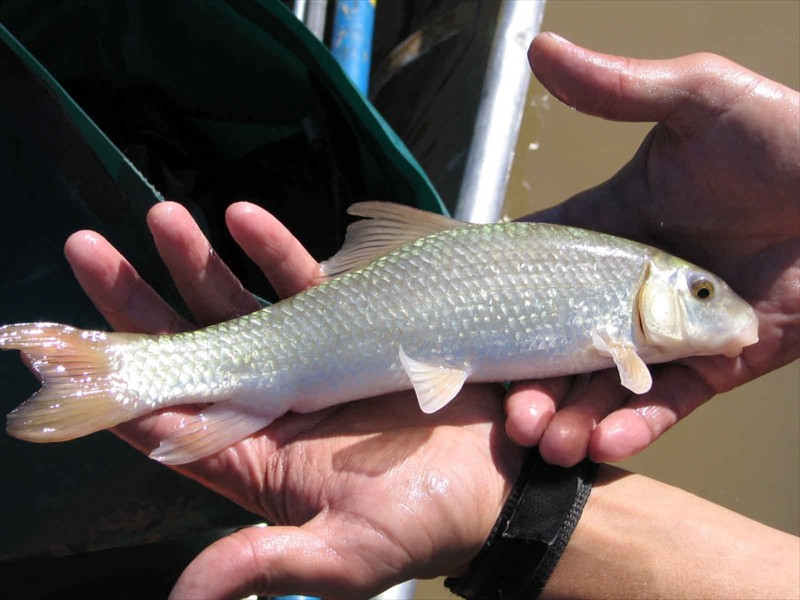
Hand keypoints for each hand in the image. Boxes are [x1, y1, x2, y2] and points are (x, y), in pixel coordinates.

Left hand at [64, 201, 525, 598]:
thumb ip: (266, 561)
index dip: (115, 383)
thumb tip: (184, 597)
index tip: (62, 340)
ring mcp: (304, 364)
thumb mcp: (344, 556)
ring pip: (235, 306)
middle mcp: (266, 407)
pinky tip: (246, 217)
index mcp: (251, 461)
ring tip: (163, 216)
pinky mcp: (348, 332)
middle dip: (136, 300)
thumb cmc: (423, 524)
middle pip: (185, 348)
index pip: (164, 419)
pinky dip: (272, 251)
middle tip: (88, 246)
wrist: (496, 482)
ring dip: (196, 262)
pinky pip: (301, 284)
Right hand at [504, 33, 798, 464]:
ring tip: (545, 438)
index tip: (464, 327)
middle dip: (533, 380)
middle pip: (567, 342)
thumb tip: (537, 50)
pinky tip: (601, 441)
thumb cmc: (788, 137)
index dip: (506, 298)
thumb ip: (618, 89)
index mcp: (617, 232)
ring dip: (574, 414)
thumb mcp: (696, 101)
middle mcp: (636, 288)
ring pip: (611, 383)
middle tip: (509, 411)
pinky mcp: (722, 364)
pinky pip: (672, 400)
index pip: (545, 268)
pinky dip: (638, 422)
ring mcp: (676, 332)